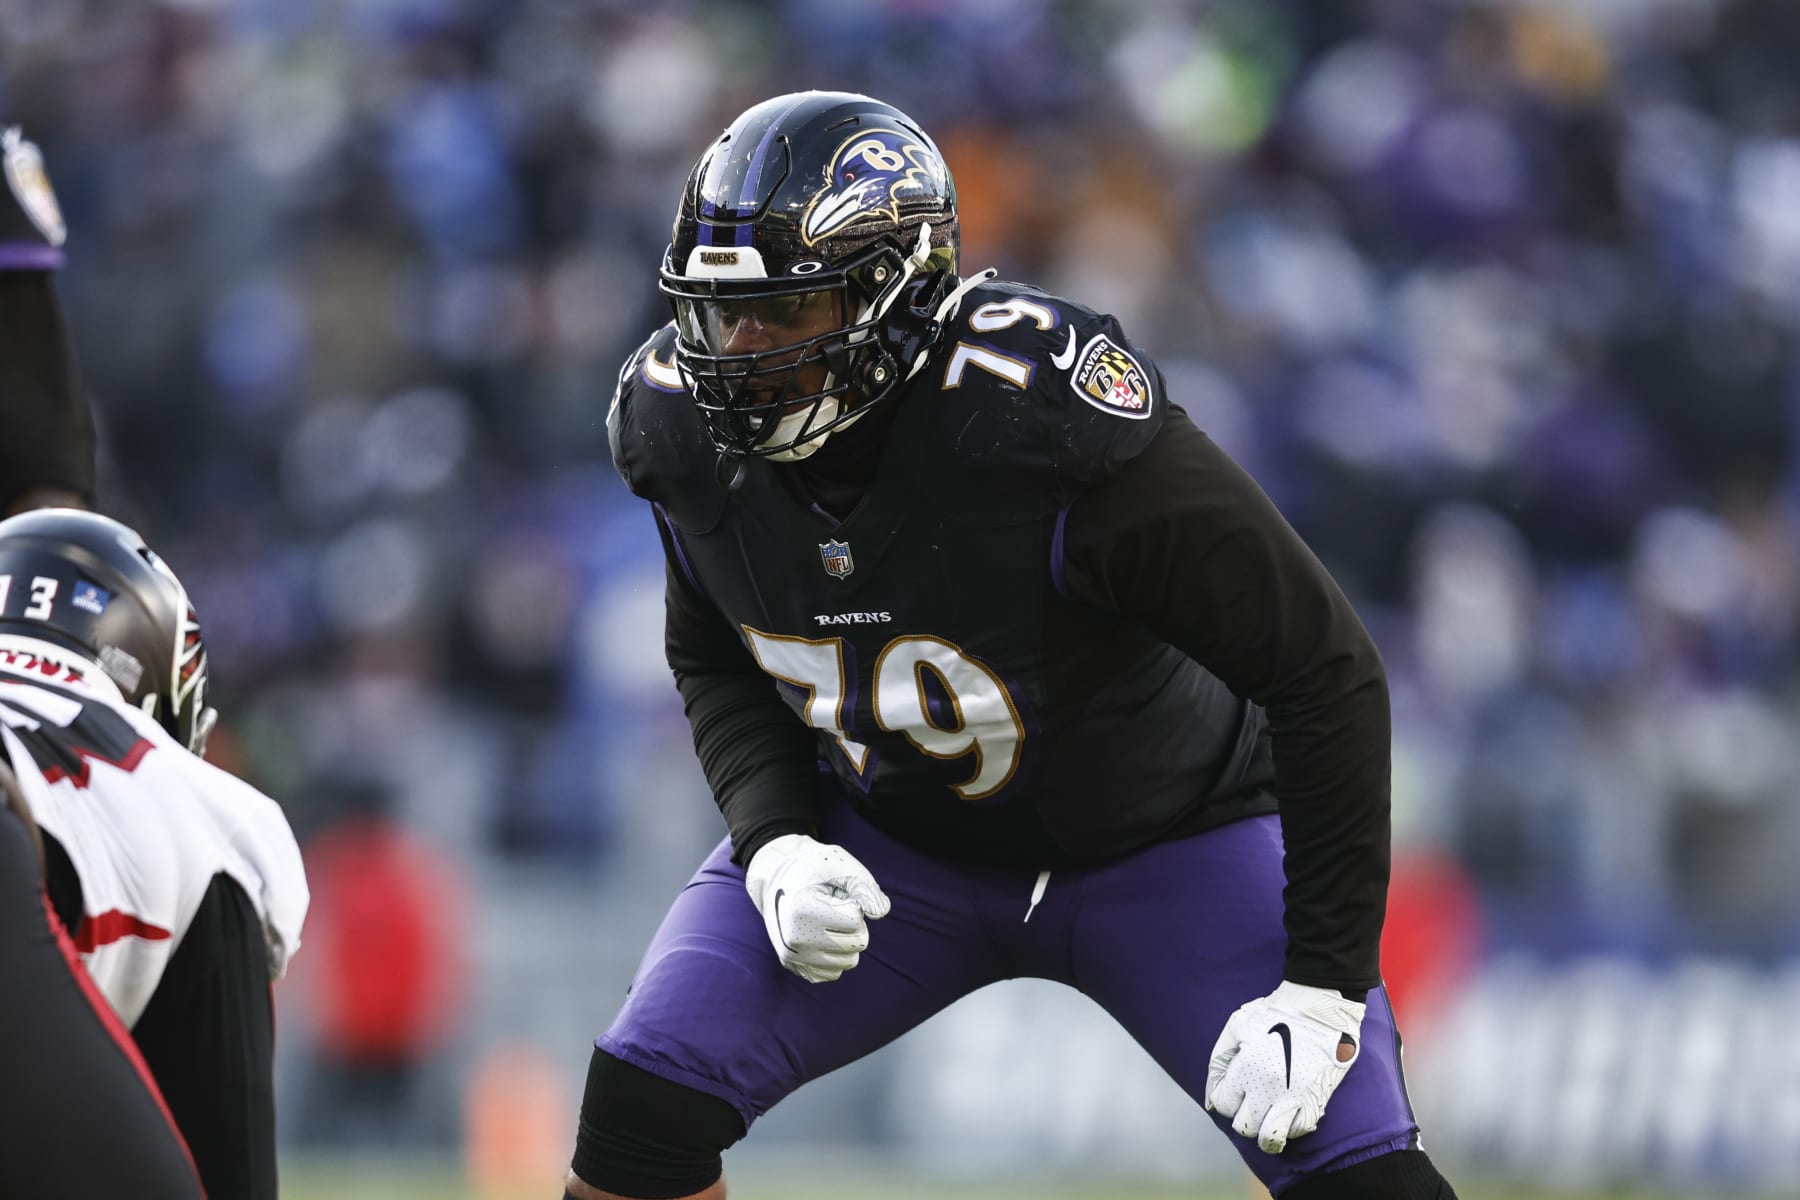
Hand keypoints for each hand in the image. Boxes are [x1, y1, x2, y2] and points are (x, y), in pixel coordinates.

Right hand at [743, 833, 889, 982]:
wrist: (774, 879)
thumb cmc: (811, 869)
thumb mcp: (838, 864)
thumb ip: (863, 886)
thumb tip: (881, 912)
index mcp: (804, 911)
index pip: (856, 920)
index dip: (853, 904)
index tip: (834, 894)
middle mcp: (796, 939)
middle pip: (857, 944)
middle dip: (854, 924)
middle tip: (832, 908)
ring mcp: (793, 956)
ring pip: (848, 962)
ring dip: (846, 941)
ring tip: (824, 920)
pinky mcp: (793, 966)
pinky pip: (833, 973)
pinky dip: (834, 956)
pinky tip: (819, 936)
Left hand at [1205, 980, 1365, 1153]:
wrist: (1319, 1008)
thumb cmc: (1274, 1013)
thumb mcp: (1236, 1028)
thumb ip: (1217, 1063)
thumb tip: (1210, 1099)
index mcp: (1247, 1067)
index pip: (1224, 1105)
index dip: (1226, 1097)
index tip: (1235, 1086)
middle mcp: (1269, 1087)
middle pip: (1244, 1126)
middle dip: (1243, 1114)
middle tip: (1250, 1098)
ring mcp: (1294, 1097)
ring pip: (1270, 1138)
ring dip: (1264, 1129)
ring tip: (1265, 1114)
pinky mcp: (1316, 1100)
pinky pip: (1298, 1131)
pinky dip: (1289, 1126)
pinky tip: (1286, 1109)